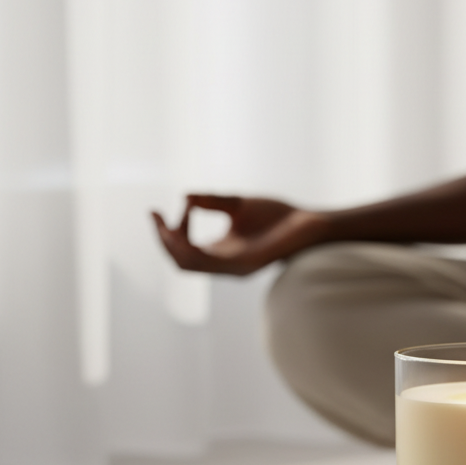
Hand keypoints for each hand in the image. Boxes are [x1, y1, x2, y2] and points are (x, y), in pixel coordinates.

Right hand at [152, 195, 323, 275]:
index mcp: (221, 252)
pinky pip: (209, 261)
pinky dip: (192, 244)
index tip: (158, 210)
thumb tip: (185, 197)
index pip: (183, 251)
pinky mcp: (246, 264)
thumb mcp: (237, 204)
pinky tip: (187, 222)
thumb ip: (211, 201)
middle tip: (156, 217)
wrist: (309, 222)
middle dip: (163, 240)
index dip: (166, 233)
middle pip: (180, 261)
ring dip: (173, 244)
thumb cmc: (278, 215)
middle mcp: (225, 264)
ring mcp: (234, 267)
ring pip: (189, 264)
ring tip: (166, 223)